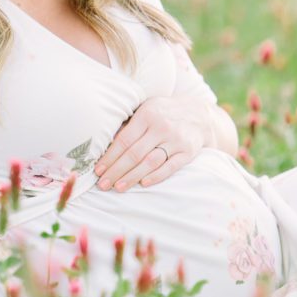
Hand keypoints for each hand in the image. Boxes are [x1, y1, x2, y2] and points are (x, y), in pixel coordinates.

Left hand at [93, 95, 213, 191]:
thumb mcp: (146, 109)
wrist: (199, 114)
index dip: (110, 157)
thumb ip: (129, 124)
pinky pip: (170, 167)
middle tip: (103, 184)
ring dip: (132, 177)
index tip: (98, 170)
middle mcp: (161, 127)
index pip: (124, 140)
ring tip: (118, 187)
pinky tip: (143, 184)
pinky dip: (156, 177)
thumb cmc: (163, 113)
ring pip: (151, 162)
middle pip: (135, 154)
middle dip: (116, 171)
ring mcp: (176, 140)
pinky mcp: (188, 152)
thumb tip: (105, 144)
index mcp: (147, 114)